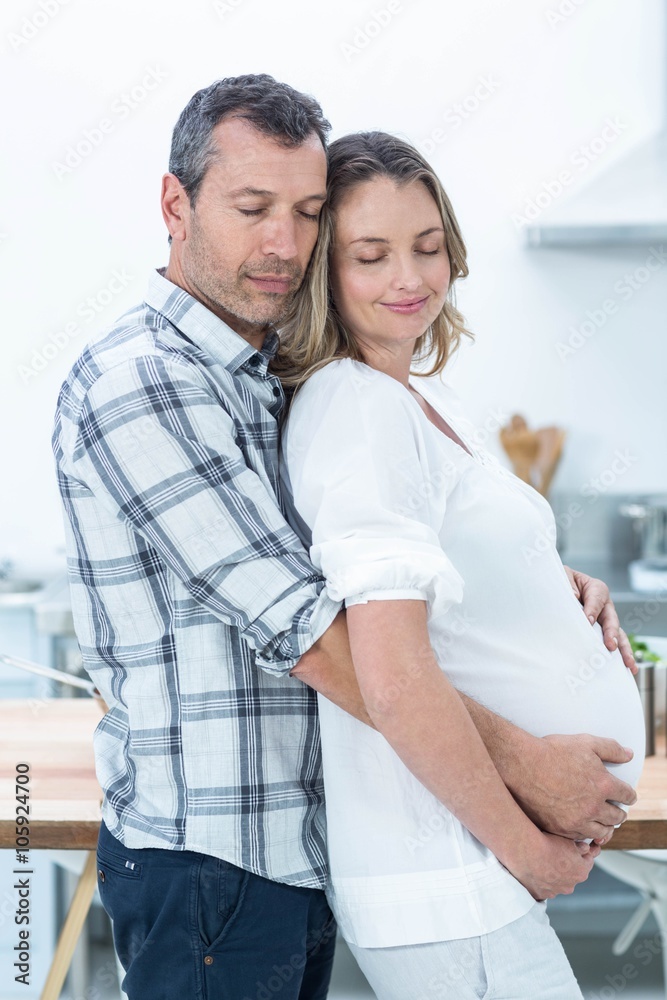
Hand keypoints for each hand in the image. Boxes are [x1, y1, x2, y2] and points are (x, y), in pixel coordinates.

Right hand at [504, 829, 599, 900]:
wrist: (527, 851)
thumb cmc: (548, 844)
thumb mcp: (570, 840)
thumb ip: (581, 847)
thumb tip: (585, 849)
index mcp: (581, 872)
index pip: (587, 862)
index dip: (581, 854)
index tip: (574, 847)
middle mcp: (570, 886)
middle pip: (571, 876)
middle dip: (567, 867)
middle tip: (556, 854)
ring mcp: (555, 892)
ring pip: (557, 884)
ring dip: (553, 876)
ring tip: (542, 861)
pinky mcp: (540, 894)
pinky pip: (543, 888)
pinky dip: (541, 881)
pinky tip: (535, 870)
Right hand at [510, 733, 636, 841]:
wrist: (521, 765)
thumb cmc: (551, 752)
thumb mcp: (585, 742)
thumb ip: (611, 748)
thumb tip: (629, 754)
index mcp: (603, 785)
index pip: (627, 795)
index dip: (628, 794)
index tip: (626, 795)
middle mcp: (594, 806)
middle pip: (617, 817)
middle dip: (619, 812)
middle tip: (617, 810)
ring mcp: (577, 820)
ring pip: (602, 831)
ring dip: (606, 826)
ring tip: (603, 822)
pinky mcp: (561, 829)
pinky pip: (582, 838)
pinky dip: (586, 833)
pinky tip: (584, 827)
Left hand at [563, 565, 636, 674]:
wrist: (556, 587)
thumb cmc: (561, 581)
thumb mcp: (562, 578)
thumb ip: (568, 586)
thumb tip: (574, 599)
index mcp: (595, 588)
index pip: (597, 599)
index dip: (592, 610)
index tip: (587, 621)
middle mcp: (604, 605)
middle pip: (611, 619)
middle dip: (612, 633)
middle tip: (611, 646)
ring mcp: (604, 620)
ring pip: (617, 634)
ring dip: (623, 649)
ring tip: (629, 664)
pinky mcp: (601, 632)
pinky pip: (611, 643)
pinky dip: (618, 656)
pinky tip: (624, 669)